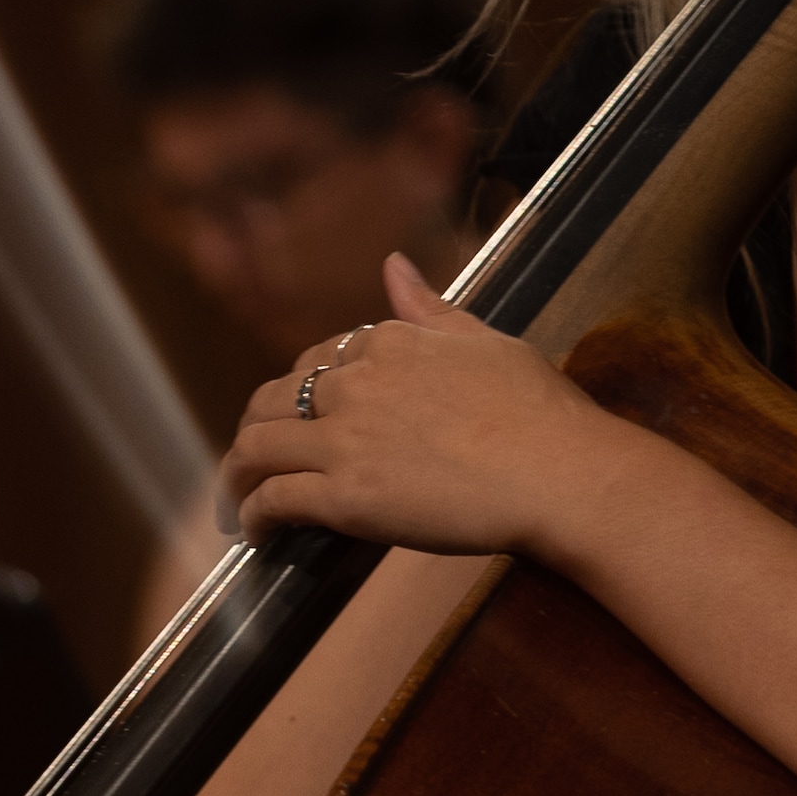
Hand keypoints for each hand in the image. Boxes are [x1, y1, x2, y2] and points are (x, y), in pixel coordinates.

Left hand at [218, 256, 638, 559]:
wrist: (559, 473)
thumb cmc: (541, 413)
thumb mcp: (486, 341)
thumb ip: (431, 309)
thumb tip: (394, 265)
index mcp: (392, 342)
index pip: (323, 358)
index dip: (306, 390)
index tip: (308, 416)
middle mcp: (358, 383)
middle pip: (275, 397)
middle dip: (257, 425)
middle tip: (257, 457)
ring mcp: (347, 439)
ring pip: (257, 446)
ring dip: (237, 473)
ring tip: (238, 497)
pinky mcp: (344, 496)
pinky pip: (275, 498)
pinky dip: (253, 514)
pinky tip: (255, 530)